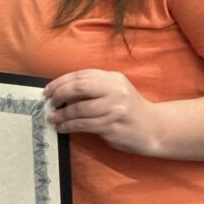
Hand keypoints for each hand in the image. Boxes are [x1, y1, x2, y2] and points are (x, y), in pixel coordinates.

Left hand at [44, 69, 161, 155]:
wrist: (154, 128)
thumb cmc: (129, 109)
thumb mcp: (114, 91)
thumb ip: (93, 87)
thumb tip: (62, 91)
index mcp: (113, 78)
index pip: (81, 75)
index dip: (61, 82)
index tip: (48, 90)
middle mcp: (115, 90)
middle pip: (79, 88)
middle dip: (59, 94)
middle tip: (49, 102)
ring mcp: (115, 109)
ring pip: (80, 109)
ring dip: (62, 114)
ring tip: (52, 117)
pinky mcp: (113, 126)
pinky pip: (85, 125)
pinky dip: (70, 126)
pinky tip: (62, 128)